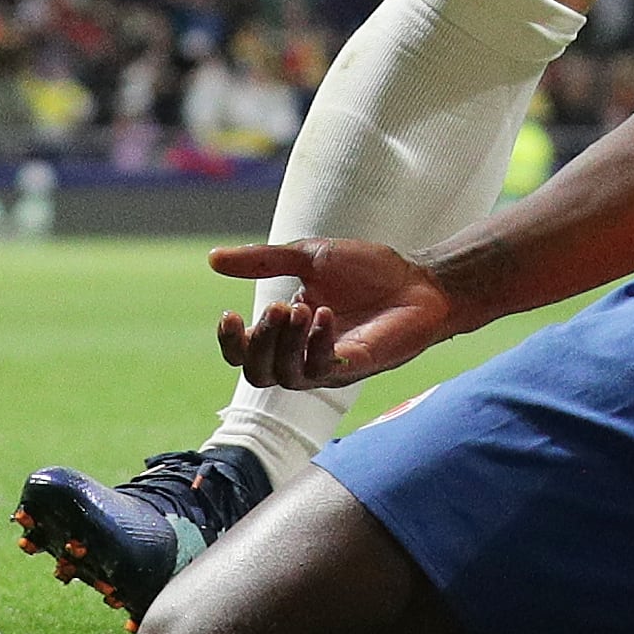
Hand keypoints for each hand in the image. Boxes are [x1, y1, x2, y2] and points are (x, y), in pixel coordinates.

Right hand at [208, 236, 458, 389]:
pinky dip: (318, 343)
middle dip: (258, 343)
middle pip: (257, 373)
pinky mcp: (354, 368)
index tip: (228, 313)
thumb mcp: (310, 257)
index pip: (243, 352)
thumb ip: (264, 260)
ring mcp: (327, 366)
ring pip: (285, 376)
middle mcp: (302, 354)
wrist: (420, 281)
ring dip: (285, 343)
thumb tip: (212, 259)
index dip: (230, 341)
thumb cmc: (369, 271)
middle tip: (276, 307)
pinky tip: (324, 314)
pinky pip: (322, 369)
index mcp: (287, 331)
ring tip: (298, 307)